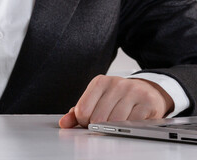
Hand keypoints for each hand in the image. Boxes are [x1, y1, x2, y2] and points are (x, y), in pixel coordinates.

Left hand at [59, 75, 173, 127]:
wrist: (148, 91)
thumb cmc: (118, 98)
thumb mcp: (97, 100)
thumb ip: (78, 111)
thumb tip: (64, 123)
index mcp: (100, 82)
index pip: (82, 110)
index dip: (84, 122)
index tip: (89, 122)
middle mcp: (116, 83)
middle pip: (98, 118)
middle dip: (99, 126)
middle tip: (104, 125)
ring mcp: (133, 91)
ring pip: (115, 122)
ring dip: (114, 128)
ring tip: (117, 123)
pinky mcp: (147, 102)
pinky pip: (132, 123)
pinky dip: (129, 127)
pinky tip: (129, 122)